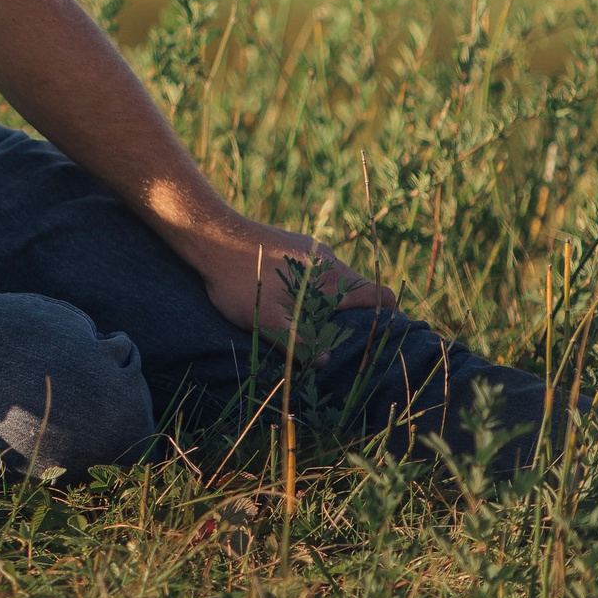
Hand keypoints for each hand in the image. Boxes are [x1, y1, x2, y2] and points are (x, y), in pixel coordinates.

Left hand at [190, 220, 394, 347]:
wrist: (211, 235)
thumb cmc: (239, 281)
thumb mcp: (266, 318)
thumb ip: (296, 341)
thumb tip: (325, 362)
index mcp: (331, 279)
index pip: (379, 295)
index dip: (385, 317)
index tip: (377, 335)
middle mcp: (329, 260)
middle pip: (359, 290)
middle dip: (354, 314)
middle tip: (336, 337)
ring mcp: (312, 249)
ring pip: (335, 279)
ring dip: (329, 300)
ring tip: (310, 322)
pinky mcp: (295, 244)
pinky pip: (316, 270)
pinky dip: (312, 286)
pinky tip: (288, 298)